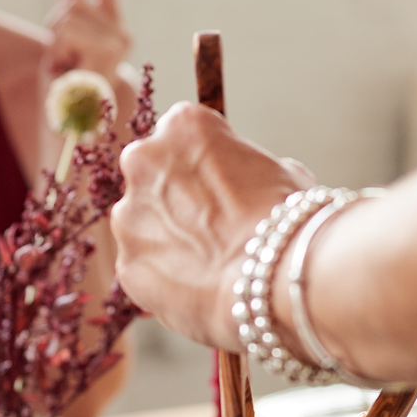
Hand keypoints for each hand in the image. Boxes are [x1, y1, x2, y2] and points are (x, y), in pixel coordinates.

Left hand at [44, 0, 131, 78]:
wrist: (79, 119)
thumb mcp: (71, 40)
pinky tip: (63, 68)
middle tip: (60, 55)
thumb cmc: (72, 80)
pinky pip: (67, 33)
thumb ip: (72, 12)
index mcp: (118, 27)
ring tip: (63, 63)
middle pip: (74, 0)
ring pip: (68, 15)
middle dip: (55, 23)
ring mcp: (117, 42)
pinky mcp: (106, 52)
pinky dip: (56, 49)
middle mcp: (123, 33)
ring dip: (54, 39)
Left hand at [112, 102, 314, 347]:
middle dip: (175, 203)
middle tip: (212, 231)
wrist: (276, 280)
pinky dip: (164, 282)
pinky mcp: (127, 265)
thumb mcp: (282, 172)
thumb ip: (247, 169)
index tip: (222, 193)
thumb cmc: (289, 223)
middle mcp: (144, 161)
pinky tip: (198, 290)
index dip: (205, 170)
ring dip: (166, 243)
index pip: (181, 139)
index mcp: (183, 125)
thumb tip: (251, 183)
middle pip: (151, 180)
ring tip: (208, 267)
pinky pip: (144, 272)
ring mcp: (129, 216)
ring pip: (142, 228)